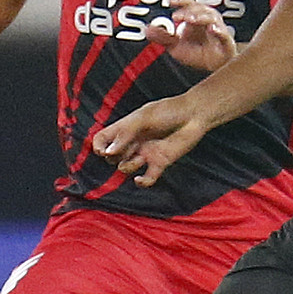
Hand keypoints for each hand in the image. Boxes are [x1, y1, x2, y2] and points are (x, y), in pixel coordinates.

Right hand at [91, 98, 205, 187]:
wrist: (194, 116)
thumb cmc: (169, 111)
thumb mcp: (143, 118)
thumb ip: (125, 134)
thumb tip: (109, 152)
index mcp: (125, 128)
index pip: (103, 138)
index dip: (98, 146)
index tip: (102, 151)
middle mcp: (133, 142)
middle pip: (111, 156)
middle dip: (113, 157)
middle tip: (123, 151)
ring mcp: (145, 153)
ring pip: (125, 168)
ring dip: (128, 166)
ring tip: (140, 157)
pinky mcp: (159, 163)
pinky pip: (147, 178)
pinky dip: (142, 182)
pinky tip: (141, 179)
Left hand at [145, 1, 235, 71]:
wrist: (215, 66)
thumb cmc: (198, 53)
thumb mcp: (176, 45)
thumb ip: (163, 37)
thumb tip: (148, 30)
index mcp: (196, 18)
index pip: (189, 5)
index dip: (181, 1)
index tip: (171, 1)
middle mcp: (208, 20)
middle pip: (200, 8)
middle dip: (188, 11)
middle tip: (177, 16)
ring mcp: (218, 29)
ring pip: (212, 17)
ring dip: (201, 16)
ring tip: (191, 19)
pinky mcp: (226, 42)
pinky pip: (224, 34)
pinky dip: (219, 30)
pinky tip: (212, 29)